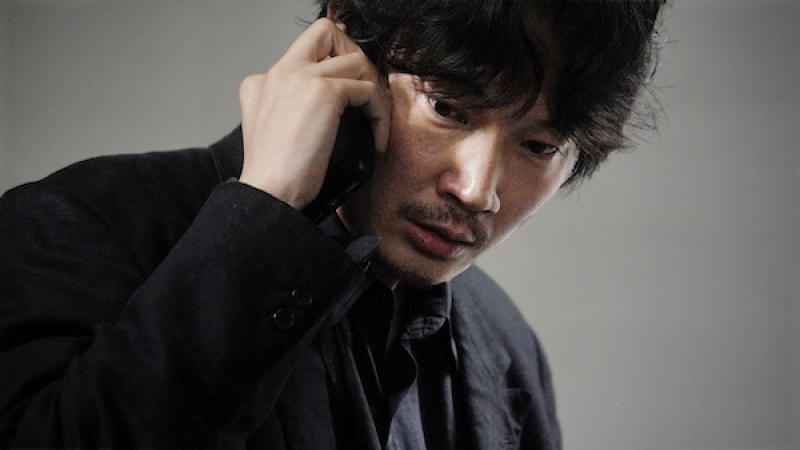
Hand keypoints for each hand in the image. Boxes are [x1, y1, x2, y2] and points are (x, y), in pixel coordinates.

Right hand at [237, 18, 390, 209]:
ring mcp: (302, 77)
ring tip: (376, 123)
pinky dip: (380, 114)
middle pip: (327, 34)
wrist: (269, 193)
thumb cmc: (275, 177)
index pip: (306, 51)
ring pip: (357, 61)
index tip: (351, 96)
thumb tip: (325, 110)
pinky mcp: (324, 92)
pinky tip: (378, 140)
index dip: (335, 67)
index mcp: (262, 82)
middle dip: (356, 60)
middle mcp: (280, 71)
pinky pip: (369, 90)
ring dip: (375, 91)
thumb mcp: (271, 136)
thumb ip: (287, 110)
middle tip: (366, 96)